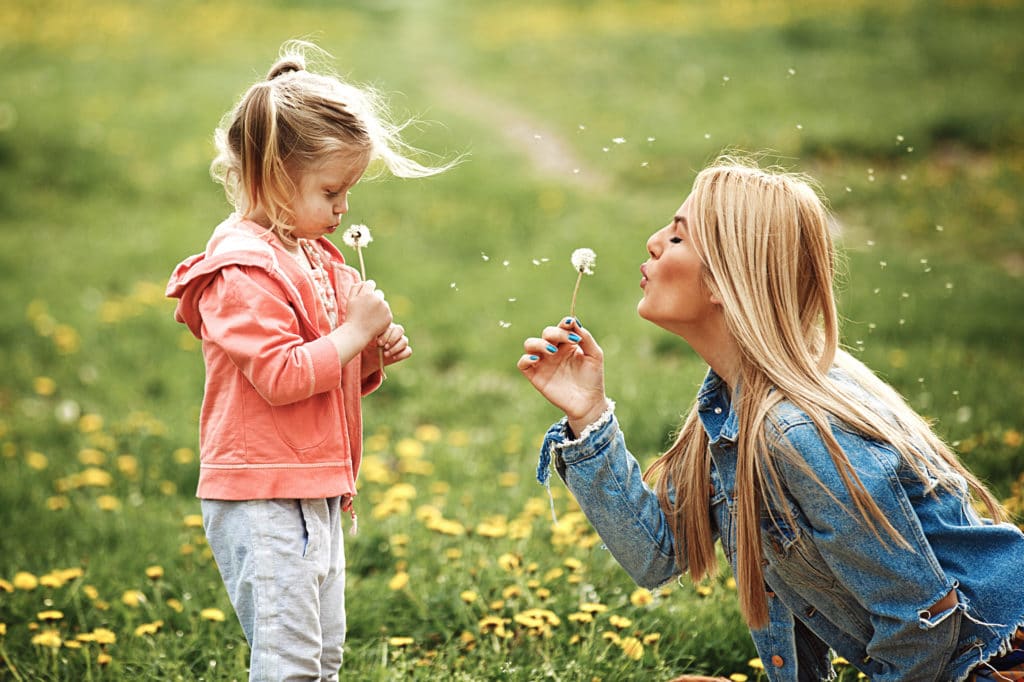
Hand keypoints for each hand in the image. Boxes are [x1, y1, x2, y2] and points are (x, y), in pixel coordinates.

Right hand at [344, 279, 392, 344]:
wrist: (357, 332)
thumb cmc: (352, 315)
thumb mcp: (350, 299)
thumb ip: (356, 287)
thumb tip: (364, 282)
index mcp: (368, 293)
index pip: (371, 283)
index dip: (367, 289)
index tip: (365, 296)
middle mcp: (378, 299)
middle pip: (379, 293)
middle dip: (374, 298)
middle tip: (367, 308)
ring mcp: (385, 308)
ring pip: (383, 303)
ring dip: (379, 307)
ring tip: (370, 316)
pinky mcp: (389, 316)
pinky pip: (387, 312)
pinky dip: (382, 315)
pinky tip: (375, 321)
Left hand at [362, 322, 410, 374]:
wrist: (370, 356)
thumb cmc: (369, 345)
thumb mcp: (368, 341)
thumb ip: (372, 338)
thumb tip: (375, 341)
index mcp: (387, 326)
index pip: (391, 327)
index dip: (386, 335)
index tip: (379, 343)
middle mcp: (396, 332)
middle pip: (400, 330)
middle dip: (392, 339)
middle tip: (384, 347)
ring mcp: (401, 341)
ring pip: (404, 341)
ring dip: (395, 348)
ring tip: (385, 354)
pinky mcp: (404, 351)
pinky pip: (408, 351)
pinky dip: (400, 355)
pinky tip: (392, 358)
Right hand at [517, 317, 607, 433]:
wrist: (588, 402)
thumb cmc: (593, 378)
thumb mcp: (594, 355)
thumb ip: (586, 337)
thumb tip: (573, 322)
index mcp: (567, 344)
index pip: (561, 327)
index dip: (565, 323)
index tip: (571, 324)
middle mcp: (553, 350)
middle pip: (546, 333)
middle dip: (556, 333)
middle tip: (570, 341)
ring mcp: (543, 362)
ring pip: (530, 344)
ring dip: (540, 343)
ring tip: (553, 351)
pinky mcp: (535, 375)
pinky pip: (522, 363)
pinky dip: (526, 358)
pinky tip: (537, 359)